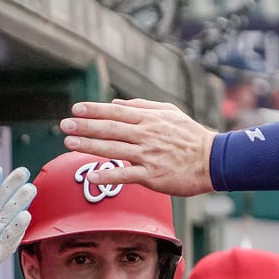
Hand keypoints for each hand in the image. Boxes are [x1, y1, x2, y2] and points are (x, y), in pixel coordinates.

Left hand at [61, 98, 215, 196]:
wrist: (214, 160)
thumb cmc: (190, 136)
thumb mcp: (170, 113)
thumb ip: (142, 107)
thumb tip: (116, 102)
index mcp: (150, 120)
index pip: (117, 112)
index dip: (95, 110)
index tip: (76, 109)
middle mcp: (147, 135)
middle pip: (111, 129)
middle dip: (86, 126)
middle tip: (64, 125)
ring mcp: (149, 156)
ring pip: (115, 150)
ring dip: (90, 146)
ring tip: (69, 144)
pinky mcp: (153, 175)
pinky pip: (127, 175)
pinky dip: (109, 175)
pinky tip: (92, 176)